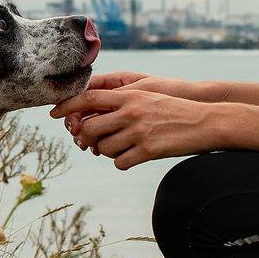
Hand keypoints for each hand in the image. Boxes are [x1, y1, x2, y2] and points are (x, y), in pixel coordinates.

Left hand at [49, 85, 222, 169]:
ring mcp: (139, 132)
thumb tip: (94, 111)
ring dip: (106, 151)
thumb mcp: (147, 96)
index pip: (88, 98)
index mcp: (129, 95)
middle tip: (89, 141)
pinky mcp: (148, 151)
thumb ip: (122, 101)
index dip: (67, 106)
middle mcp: (131, 111)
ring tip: (120, 147)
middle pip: (90, 127)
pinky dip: (121, 162)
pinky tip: (132, 156)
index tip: (53, 114)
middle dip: (86, 137)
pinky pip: (120, 162)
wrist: (205, 122)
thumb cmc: (173, 109)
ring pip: (102, 148)